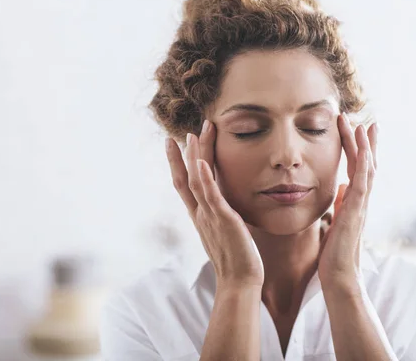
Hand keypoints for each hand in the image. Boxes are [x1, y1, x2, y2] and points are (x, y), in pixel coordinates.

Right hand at [165, 120, 263, 287]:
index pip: (184, 185)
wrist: (239, 282)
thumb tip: (230, 205)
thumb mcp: (227, 231)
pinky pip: (212, 196)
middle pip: (186, 179)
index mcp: (201, 216)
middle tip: (181, 133)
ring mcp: (210, 217)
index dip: (178, 164)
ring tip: (193, 135)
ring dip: (194, 157)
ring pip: (196, 182)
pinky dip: (205, 178)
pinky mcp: (224, 221)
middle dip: (183, 155)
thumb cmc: (237, 259)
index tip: (175, 144)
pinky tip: (202, 162)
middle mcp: (201, 214)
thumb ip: (224, 215)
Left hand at [318, 114, 377, 288]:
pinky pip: (363, 181)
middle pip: (368, 165)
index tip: (360, 132)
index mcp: (354, 202)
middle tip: (369, 121)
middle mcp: (361, 200)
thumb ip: (341, 203)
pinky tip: (365, 147)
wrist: (339, 275)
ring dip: (366, 146)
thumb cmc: (335, 252)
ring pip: (367, 168)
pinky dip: (365, 163)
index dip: (360, 151)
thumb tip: (341, 187)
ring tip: (364, 124)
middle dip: (368, 142)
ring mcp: (361, 204)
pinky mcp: (356, 210)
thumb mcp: (336, 221)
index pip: (359, 171)